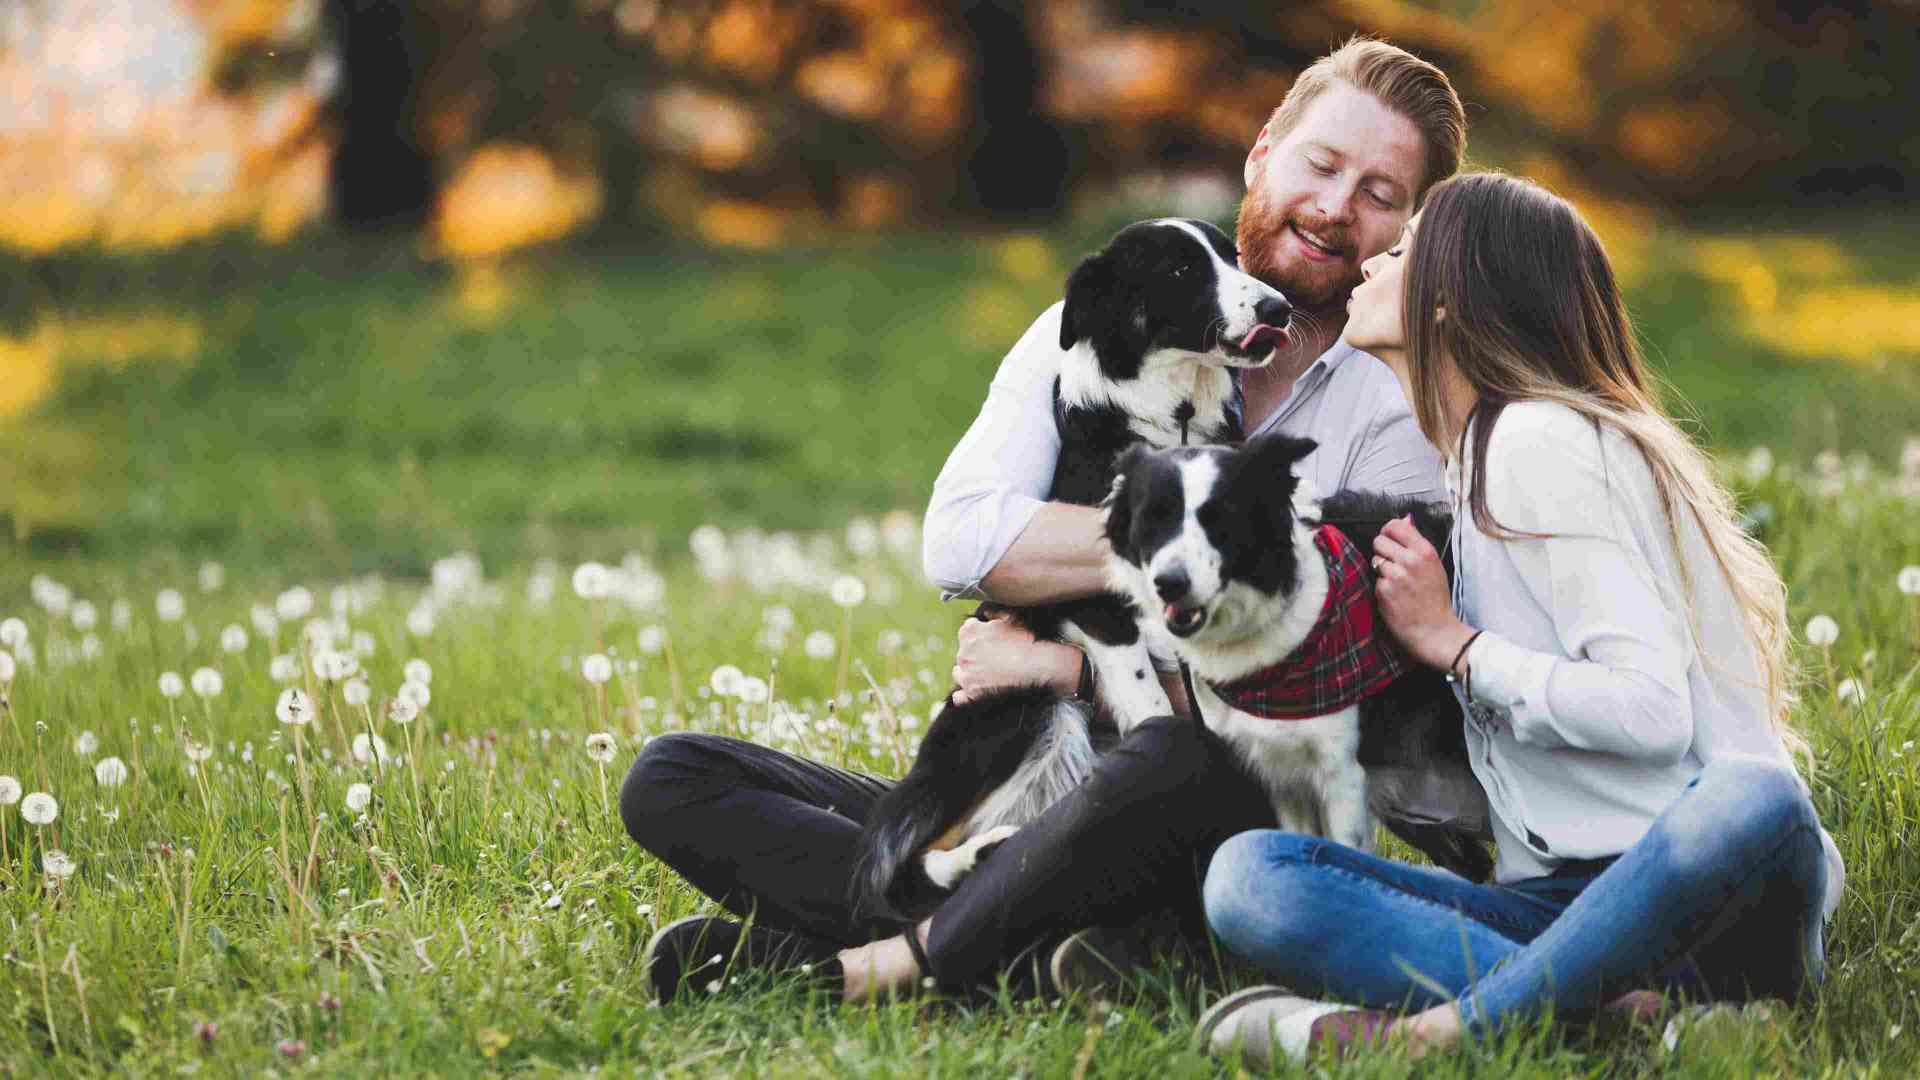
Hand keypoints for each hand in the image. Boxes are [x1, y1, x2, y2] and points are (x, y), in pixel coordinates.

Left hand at [951, 609, 1082, 705]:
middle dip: (976, 653)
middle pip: (964, 652)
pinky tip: (975, 690)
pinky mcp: (972, 694)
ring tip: (988, 674)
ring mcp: (967, 675)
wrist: (1038, 667)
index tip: (991, 639)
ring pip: (960, 673)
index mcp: (970, 632)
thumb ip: (995, 614)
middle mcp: (963, 653)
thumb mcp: (1012, 620)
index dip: (981, 634)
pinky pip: (960, 697)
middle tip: (995, 657)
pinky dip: (964, 695)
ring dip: (970, 672)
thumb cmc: (1027, 642)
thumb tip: (986, 614)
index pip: (968, 630)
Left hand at [1372, 516, 1475, 670]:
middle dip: (1382, 551)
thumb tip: (1406, 518)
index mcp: (1424, 551)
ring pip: (1375, 560)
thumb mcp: (1434, 565)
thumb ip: (1416, 542)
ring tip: (1396, 582)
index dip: (1388, 532)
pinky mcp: (1384, 590)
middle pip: (1379, 540)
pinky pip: (1375, 580)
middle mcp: (1410, 560)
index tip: (1390, 540)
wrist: (1435, 630)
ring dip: (1381, 569)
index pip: (1395, 525)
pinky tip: (1394, 596)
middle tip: (1393, 565)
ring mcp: (1396, 575)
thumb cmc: (1435, 598)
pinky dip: (1381, 587)